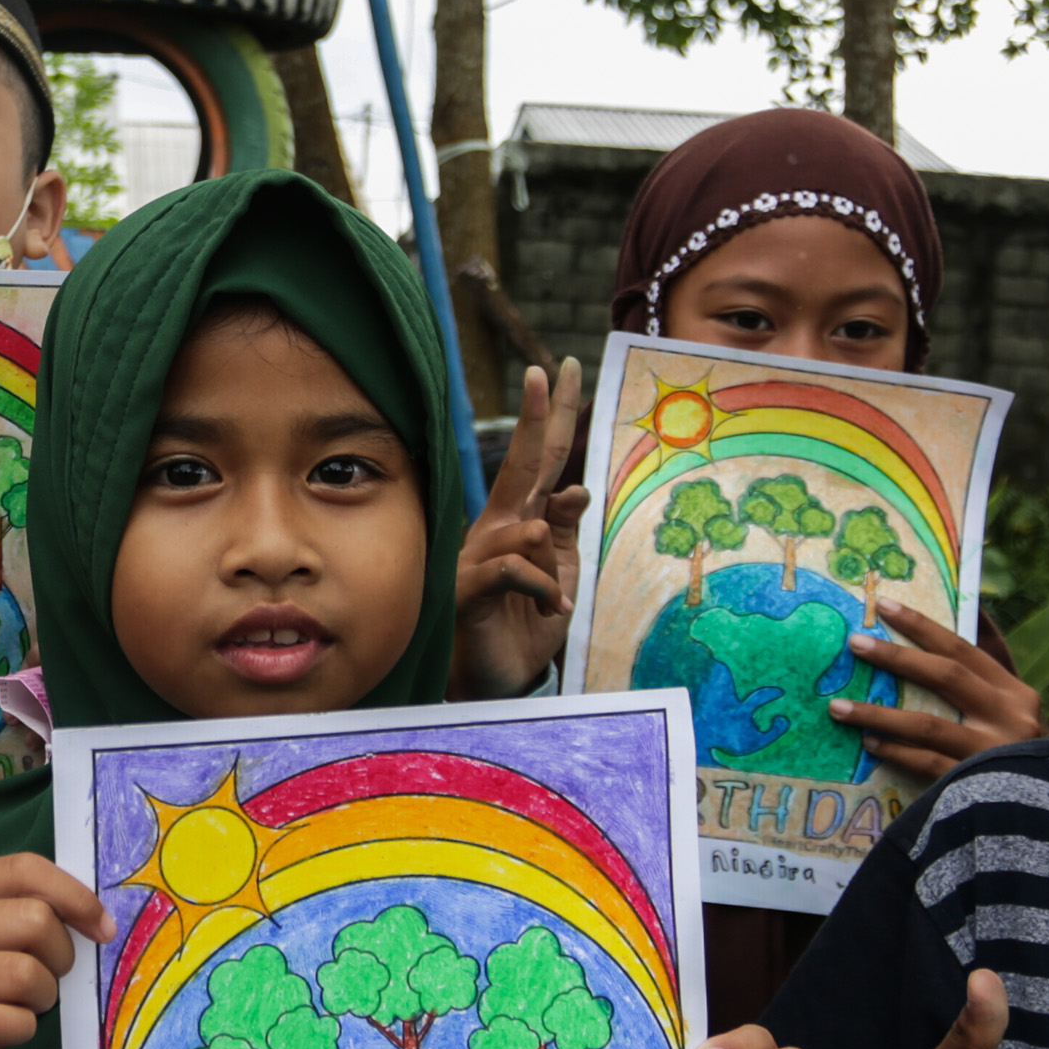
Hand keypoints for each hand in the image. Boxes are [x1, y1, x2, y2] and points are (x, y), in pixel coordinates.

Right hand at [0, 852, 110, 1048]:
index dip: (75, 897)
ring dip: (42, 997)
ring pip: (26, 974)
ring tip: (22, 1005)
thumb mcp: (1, 939)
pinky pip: (10, 1021)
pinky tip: (6, 1031)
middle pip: (35, 920)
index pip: (25, 868)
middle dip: (60, 957)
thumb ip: (36, 913)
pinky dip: (23, 1029)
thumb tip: (100, 920)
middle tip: (45, 979)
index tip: (103, 930)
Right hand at [451, 359, 585, 700]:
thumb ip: (564, 532)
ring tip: (550, 605)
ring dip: (552, 572)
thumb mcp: (559, 574)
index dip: (550, 416)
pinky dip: (542, 590)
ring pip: (530, 532)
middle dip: (539, 415)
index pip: (539, 459)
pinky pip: (517, 568)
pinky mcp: (470, 588)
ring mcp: (477, 555)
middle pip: (523, 462)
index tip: (558, 368)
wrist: (496, 680)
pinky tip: (546, 612)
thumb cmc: (524, 624)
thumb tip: (578, 488)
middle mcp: (495, 527)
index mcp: (519, 520)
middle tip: (549, 368)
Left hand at [833, 595, 1043, 776]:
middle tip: (855, 643)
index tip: (885, 606)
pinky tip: (868, 742)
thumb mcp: (1006, 713)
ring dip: (880, 713)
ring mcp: (992, 753)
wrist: (1035, 814)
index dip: (924, 626)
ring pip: (928, 725)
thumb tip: (952, 624)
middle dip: (897, 657)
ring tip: (839, 706)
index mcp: (1016, 693)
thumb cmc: (1011, 754)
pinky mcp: (973, 785)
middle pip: (947, 677)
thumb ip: (978, 678)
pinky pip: (925, 763)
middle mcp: (1010, 719)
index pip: (964, 649)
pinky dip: (895, 751)